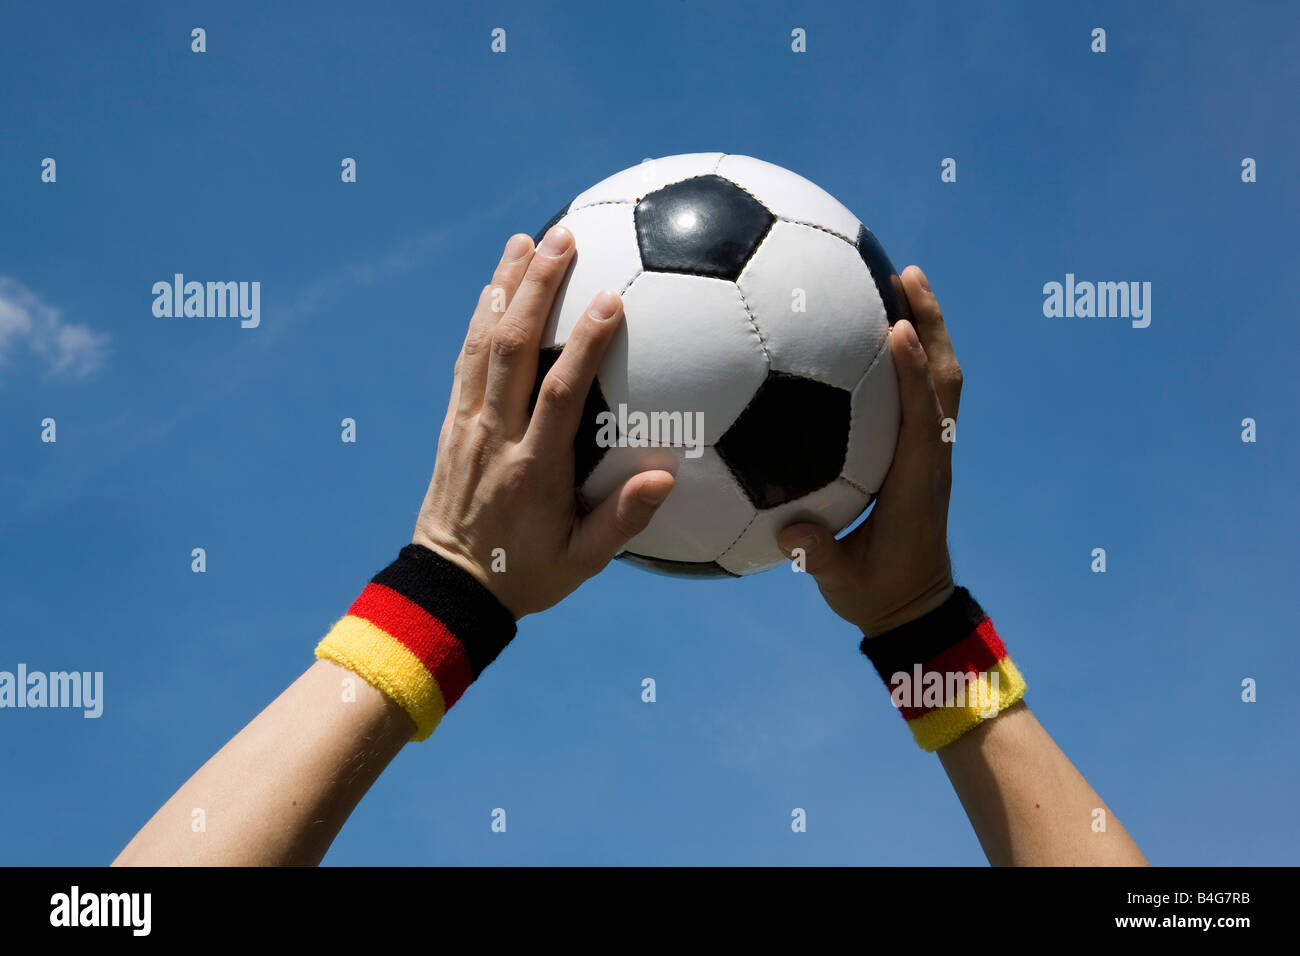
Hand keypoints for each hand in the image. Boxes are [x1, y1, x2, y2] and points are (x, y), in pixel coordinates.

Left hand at [413, 228, 675, 618]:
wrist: (450, 588)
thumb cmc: (526, 574)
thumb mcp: (583, 561)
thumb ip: (623, 519)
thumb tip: (667, 474)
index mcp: (533, 468)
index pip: (560, 393)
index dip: (584, 344)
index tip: (609, 299)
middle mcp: (496, 437)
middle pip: (513, 350)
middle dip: (537, 288)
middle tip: (562, 236)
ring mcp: (469, 426)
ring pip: (483, 346)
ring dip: (504, 289)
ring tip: (524, 241)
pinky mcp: (454, 425)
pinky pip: (465, 363)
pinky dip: (480, 320)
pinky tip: (494, 288)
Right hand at [778, 265, 961, 635]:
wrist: (915, 609)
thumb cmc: (877, 595)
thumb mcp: (843, 584)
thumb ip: (820, 555)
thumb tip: (791, 529)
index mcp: (915, 486)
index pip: (920, 418)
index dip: (913, 372)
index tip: (896, 326)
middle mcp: (930, 460)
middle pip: (944, 379)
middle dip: (931, 324)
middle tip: (905, 273)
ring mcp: (930, 454)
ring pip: (940, 380)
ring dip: (927, 330)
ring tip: (899, 281)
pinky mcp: (920, 453)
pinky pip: (923, 393)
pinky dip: (911, 355)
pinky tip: (877, 330)